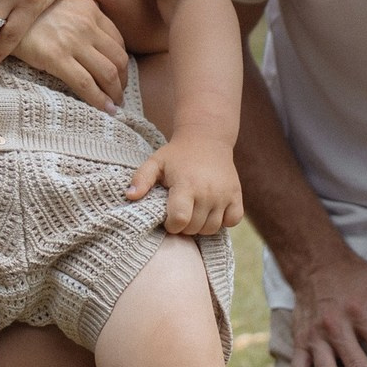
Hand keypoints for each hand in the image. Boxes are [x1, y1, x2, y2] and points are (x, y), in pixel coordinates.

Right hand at [14, 0, 128, 112]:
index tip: (120, 74)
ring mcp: (72, 41)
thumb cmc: (24, 9)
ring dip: (115, 92)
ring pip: (108, 72)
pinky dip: (100, 100)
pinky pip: (86, 84)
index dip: (122, 61)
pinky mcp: (56, 57)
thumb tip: (84, 35)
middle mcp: (86, 24)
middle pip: (119, 57)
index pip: (117, 39)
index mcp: (88, 8)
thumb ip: (75, 13)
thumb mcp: (56, 0)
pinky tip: (106, 110)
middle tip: (119, 93)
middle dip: (123, 79)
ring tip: (114, 104)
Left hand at [125, 133, 243, 234]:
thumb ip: (141, 179)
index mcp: (186, 184)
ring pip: (213, 228)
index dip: (171, 225)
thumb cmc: (177, 154)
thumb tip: (129, 196)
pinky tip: (211, 211)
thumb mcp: (156, 162)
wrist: (207, 138)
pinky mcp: (236, 195)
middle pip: (195, 227)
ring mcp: (224, 194)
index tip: (168, 218)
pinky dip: (223, 221)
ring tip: (193, 212)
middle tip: (179, 214)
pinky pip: (233, 221)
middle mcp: (208, 192)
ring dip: (201, 226)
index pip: (180, 220)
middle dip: (184, 227)